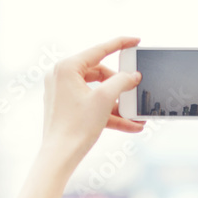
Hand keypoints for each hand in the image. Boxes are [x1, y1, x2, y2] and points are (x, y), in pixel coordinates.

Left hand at [42, 35, 143, 167]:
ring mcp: (63, 93)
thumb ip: (121, 82)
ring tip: (137, 115)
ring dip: (118, 104)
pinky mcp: (66, 108)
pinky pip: (91, 105)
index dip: (120, 44)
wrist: (60, 156)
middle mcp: (61, 76)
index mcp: (67, 67)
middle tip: (135, 92)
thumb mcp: (105, 99)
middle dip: (120, 86)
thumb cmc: (77, 127)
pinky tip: (130, 125)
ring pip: (97, 92)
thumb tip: (133, 75)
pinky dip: (108, 114)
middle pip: (99, 74)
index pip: (99, 50)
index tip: (135, 41)